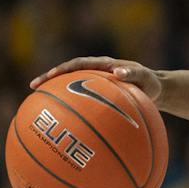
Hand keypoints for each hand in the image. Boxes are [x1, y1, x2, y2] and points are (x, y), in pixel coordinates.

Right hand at [30, 56, 162, 102]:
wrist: (155, 90)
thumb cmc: (150, 84)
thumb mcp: (146, 78)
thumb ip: (133, 75)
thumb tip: (118, 72)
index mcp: (102, 65)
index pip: (78, 63)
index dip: (62, 69)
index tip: (48, 76)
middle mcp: (94, 72)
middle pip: (67, 74)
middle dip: (49, 79)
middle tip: (33, 87)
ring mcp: (94, 84)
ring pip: (70, 87)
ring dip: (55, 94)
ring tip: (38, 105)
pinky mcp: (96, 96)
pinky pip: (80, 101)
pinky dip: (70, 109)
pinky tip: (61, 123)